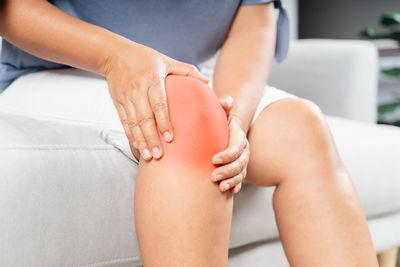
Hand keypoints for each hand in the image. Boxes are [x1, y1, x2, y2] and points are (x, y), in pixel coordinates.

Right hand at [104, 42, 208, 160]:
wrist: (115, 54)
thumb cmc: (146, 58)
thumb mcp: (167, 60)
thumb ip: (187, 71)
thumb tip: (207, 82)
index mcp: (152, 78)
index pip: (159, 104)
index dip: (164, 122)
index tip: (170, 138)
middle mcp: (138, 89)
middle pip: (144, 118)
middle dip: (151, 138)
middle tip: (159, 155)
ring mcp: (126, 96)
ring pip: (133, 123)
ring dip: (140, 140)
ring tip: (148, 156)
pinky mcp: (118, 101)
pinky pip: (124, 121)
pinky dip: (130, 134)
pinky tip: (137, 146)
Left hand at [211, 96, 249, 193]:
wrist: (224, 128)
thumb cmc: (218, 120)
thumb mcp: (220, 111)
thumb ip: (223, 105)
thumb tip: (226, 101)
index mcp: (239, 136)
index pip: (236, 146)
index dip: (227, 154)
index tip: (213, 159)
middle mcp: (244, 149)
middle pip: (240, 162)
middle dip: (228, 171)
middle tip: (213, 176)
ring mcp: (243, 159)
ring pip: (241, 172)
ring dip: (231, 180)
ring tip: (219, 186)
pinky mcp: (239, 168)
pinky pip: (241, 179)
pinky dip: (236, 185)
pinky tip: (229, 192)